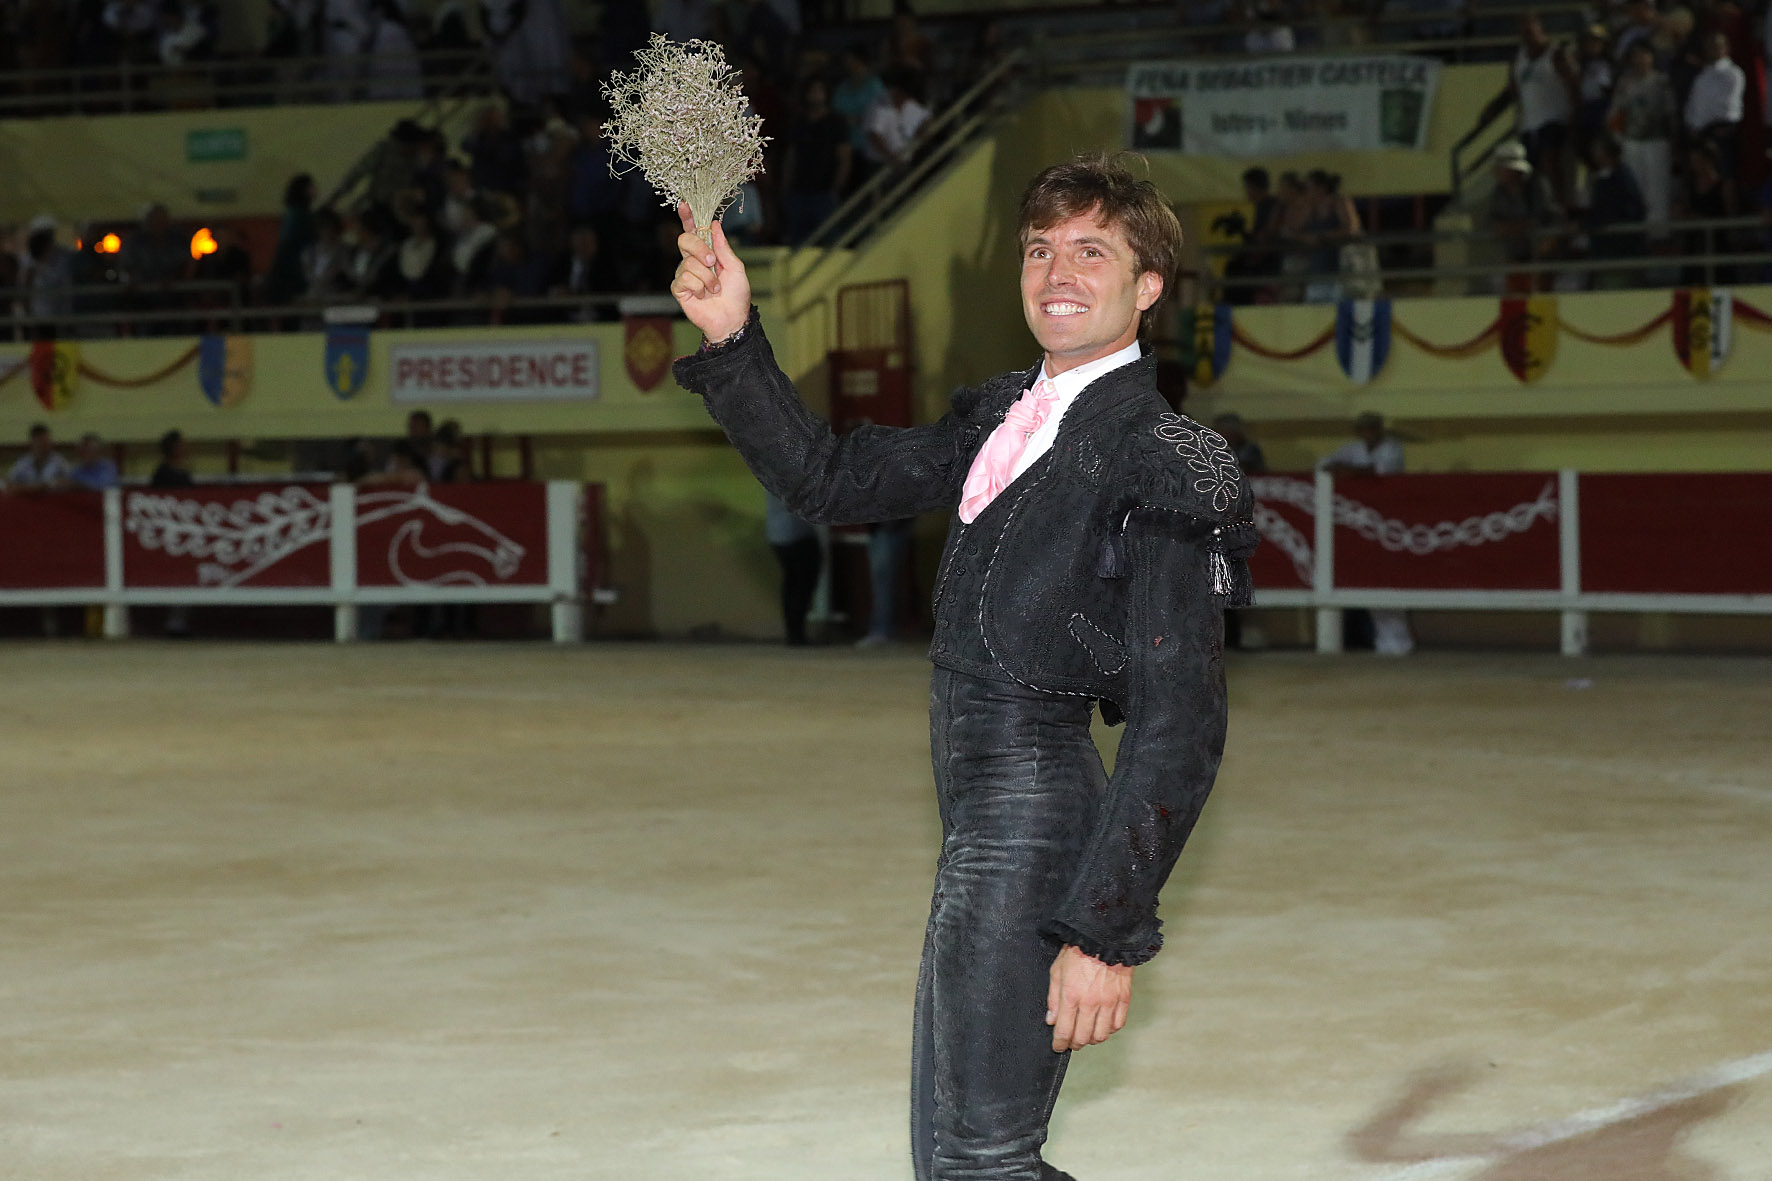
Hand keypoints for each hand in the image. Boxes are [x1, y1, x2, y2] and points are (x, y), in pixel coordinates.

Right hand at [670, 200, 750, 342]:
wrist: (733, 318)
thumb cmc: (736, 295)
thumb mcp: (735, 267)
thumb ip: (723, 247)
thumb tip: (714, 224)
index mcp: (706, 252)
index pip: (694, 231)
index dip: (688, 217)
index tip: (685, 204)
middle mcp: (692, 261)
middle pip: (685, 240)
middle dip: (700, 248)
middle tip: (713, 262)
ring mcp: (684, 274)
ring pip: (689, 263)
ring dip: (707, 277)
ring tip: (715, 290)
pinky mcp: (679, 288)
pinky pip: (685, 278)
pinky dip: (699, 287)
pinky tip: (704, 296)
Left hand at [1046, 944, 1132, 1051]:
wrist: (1104, 936)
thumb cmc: (1078, 950)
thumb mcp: (1057, 971)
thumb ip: (1053, 998)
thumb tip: (1052, 1020)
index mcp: (1071, 996)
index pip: (1064, 1031)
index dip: (1060, 1044)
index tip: (1058, 1046)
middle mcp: (1090, 1003)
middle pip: (1083, 1037)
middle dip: (1075, 1044)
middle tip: (1071, 1042)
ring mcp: (1108, 1002)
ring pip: (1101, 1035)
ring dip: (1092, 1039)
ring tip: (1087, 1034)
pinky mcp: (1123, 999)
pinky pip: (1118, 1024)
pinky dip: (1110, 1029)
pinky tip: (1103, 1025)